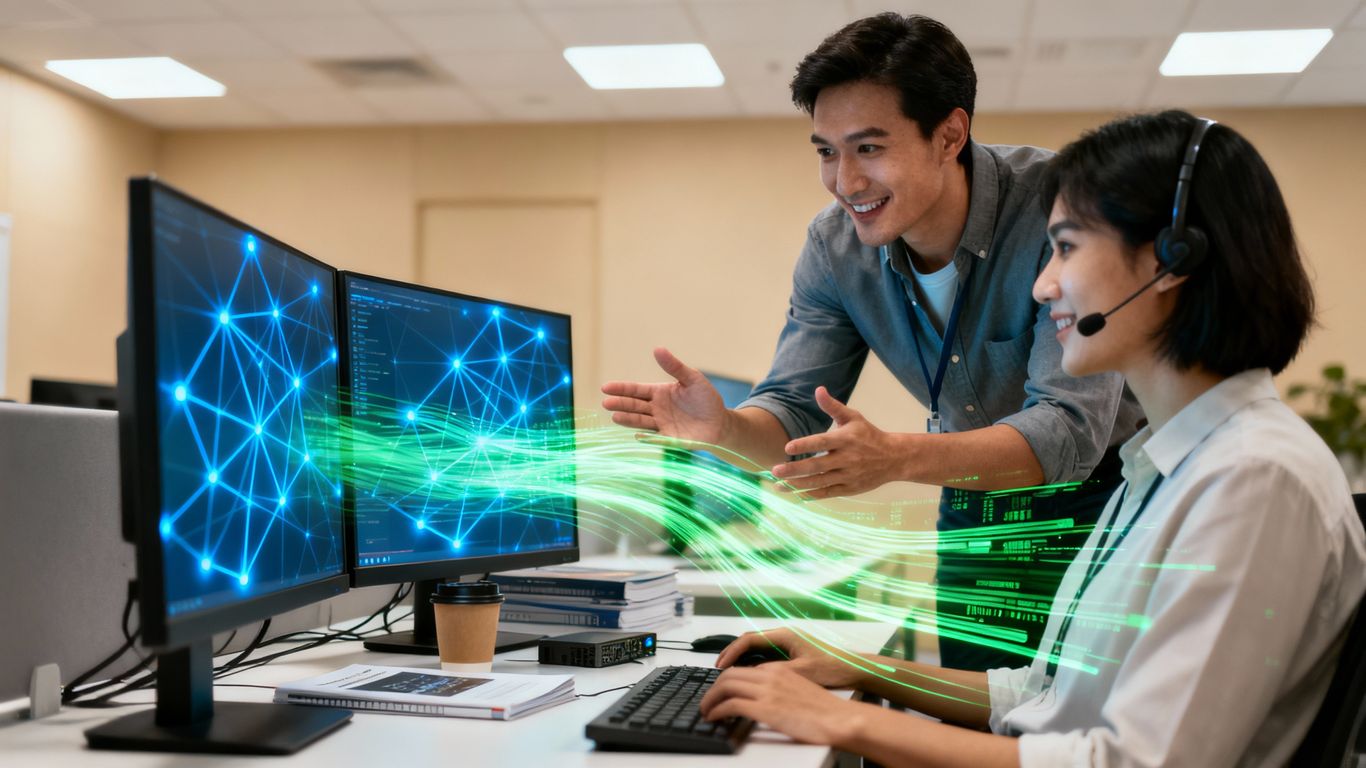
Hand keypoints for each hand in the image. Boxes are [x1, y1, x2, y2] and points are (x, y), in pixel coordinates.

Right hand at [600, 347, 727, 443]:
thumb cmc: (706, 399)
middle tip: (606, 402)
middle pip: (634, 406)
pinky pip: (657, 439)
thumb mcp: (692, 378)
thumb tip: (657, 349)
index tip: (606, 387)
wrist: (720, 422)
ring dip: (628, 419)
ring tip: (615, 416)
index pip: (636, 390)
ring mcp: (661, 424)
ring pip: (641, 421)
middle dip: (620, 404)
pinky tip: (638, 436)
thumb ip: (675, 366)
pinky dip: (648, 438)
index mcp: (659, 392)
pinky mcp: (670, 439)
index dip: (621, 389)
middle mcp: (656, 409)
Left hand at [698, 665, 861, 745]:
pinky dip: (717, 710)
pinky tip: (713, 718)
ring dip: (710, 699)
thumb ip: (780, 688)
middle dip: (712, 688)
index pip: (743, 668)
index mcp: (779, 670)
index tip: (718, 689)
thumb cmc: (826, 710)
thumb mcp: (800, 690)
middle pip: (730, 674)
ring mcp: (767, 691)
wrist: (839, 719)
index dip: (726, 678)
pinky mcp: (765, 708)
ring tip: (705, 710)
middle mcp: (771, 675)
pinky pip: (730, 705)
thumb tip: (765, 698)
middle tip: (706, 700)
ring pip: (725, 686)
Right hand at [715, 628, 866, 688]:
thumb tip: (753, 674)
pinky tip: (750, 676)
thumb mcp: (800, 672)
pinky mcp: (792, 652)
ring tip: (729, 673)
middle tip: (719, 669)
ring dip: (743, 659)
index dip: (732, 652)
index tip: (721, 665)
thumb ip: (775, 672)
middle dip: (733, 654)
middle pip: (751, 642)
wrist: (854, 668)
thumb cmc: (832, 667)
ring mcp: (788, 644)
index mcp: (785, 635)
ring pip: (758, 649)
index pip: (750, 639)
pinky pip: (767, 655)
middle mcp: (785, 636)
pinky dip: (754, 663)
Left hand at [770, 386, 907, 498]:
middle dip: (794, 470)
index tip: (787, 448)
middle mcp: (846, 459)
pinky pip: (827, 493)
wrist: (894, 458)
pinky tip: (795, 494)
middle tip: (774, 471)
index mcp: (846, 439)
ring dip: (798, 485)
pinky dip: (811, 495)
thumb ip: (833, 406)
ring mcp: (848, 476)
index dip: (805, 445)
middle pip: (817, 466)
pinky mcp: (849, 489)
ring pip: (819, 482)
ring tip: (778, 485)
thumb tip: (818, 390)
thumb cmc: (868, 435)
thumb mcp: (853, 417)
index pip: (822, 442)